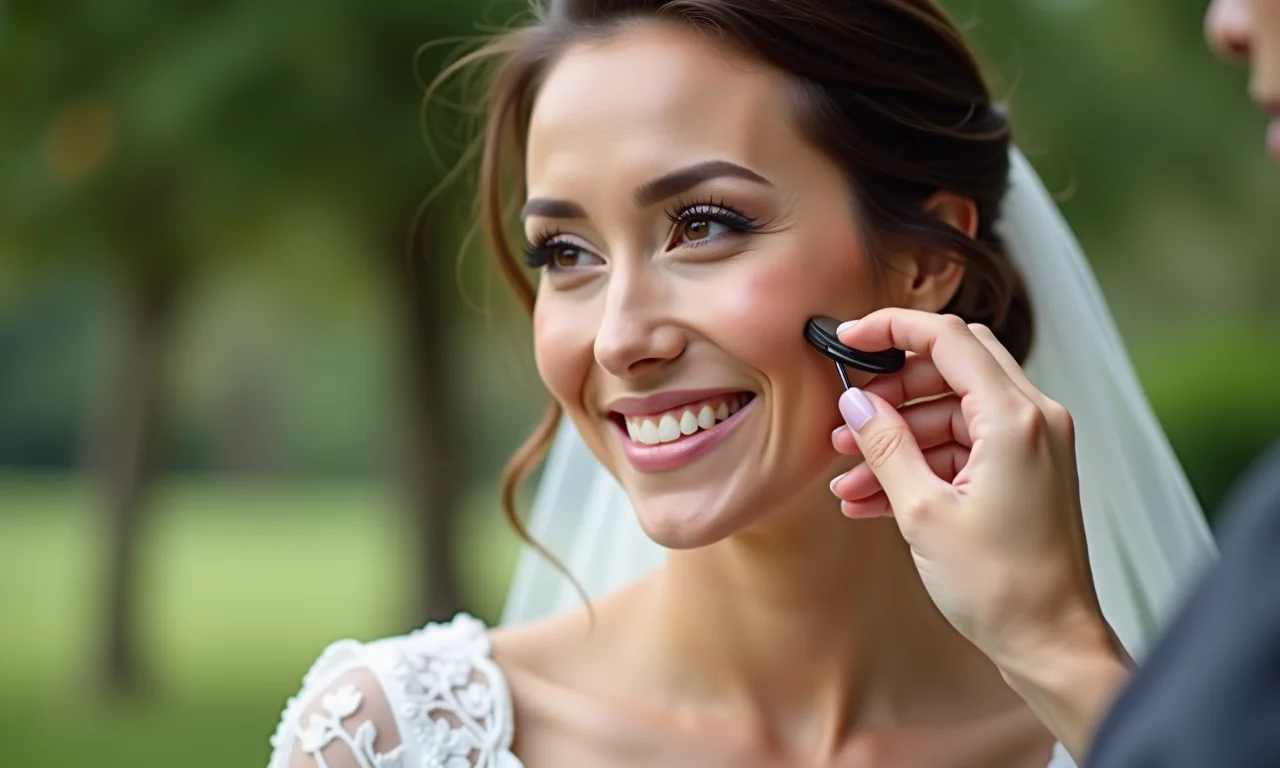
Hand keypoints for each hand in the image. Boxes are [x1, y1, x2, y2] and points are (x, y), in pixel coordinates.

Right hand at [828, 309, 1115, 671]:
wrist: (1049, 642)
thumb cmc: (1003, 587)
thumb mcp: (923, 512)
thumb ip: (886, 446)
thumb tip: (856, 402)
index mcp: (1015, 419)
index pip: (948, 338)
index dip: (892, 329)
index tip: (850, 337)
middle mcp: (1032, 421)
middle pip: (950, 367)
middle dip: (892, 391)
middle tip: (849, 418)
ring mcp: (1031, 446)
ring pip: (950, 412)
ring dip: (898, 437)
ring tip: (850, 475)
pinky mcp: (1023, 472)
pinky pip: (961, 447)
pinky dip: (919, 463)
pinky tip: (872, 496)